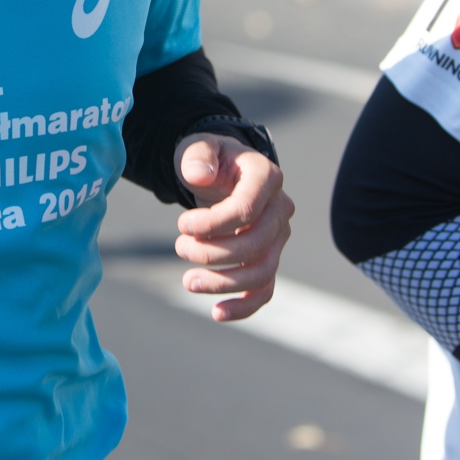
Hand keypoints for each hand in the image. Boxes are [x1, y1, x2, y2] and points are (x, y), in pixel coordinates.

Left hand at [173, 134, 293, 322]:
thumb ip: (197, 156)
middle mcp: (280, 208)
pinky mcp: (269, 256)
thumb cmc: (209, 159)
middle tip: (179, 247)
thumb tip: (199, 176)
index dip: (212, 224)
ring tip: (188, 281)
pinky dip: (244, 305)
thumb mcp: (198, 146)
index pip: (246, 210)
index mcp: (266, 177)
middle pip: (255, 245)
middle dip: (212, 254)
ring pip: (261, 272)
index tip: (181, 225)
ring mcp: (278, 236)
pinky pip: (265, 289)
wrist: (222, 171)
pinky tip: (217, 313)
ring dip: (223, 283)